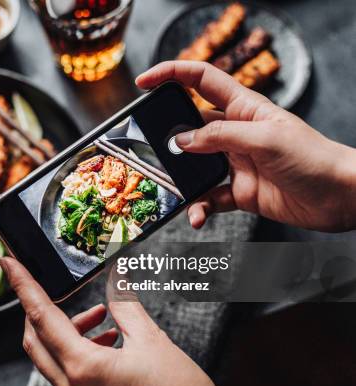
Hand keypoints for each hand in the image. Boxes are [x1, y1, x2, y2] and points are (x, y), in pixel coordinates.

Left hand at [0, 256, 227, 385]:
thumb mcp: (152, 341)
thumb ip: (125, 305)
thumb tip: (116, 274)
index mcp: (84, 368)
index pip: (40, 316)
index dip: (23, 285)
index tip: (9, 262)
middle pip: (35, 340)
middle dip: (39, 309)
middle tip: (52, 288)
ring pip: (51, 358)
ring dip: (66, 331)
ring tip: (98, 316)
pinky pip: (68, 375)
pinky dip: (78, 351)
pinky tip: (107, 341)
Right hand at [136, 61, 355, 231]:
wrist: (340, 197)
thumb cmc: (313, 158)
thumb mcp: (264, 139)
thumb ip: (219, 137)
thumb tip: (182, 141)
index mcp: (243, 108)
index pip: (201, 80)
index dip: (171, 74)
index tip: (144, 83)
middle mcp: (235, 133)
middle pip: (190, 127)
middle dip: (168, 137)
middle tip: (150, 149)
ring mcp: (235, 163)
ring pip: (195, 166)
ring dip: (181, 179)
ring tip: (172, 188)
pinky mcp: (238, 191)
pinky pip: (208, 198)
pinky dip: (198, 207)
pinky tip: (197, 215)